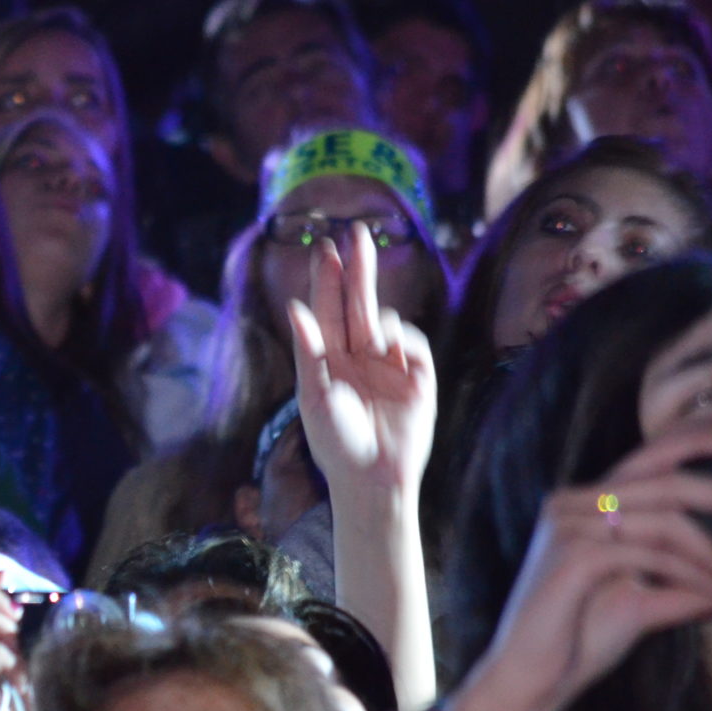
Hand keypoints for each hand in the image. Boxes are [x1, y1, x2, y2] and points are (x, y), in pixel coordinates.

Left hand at [286, 226, 435, 508]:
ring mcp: (388, 363)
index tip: (326, 247)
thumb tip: (294, 308)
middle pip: (358, 302)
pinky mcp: (417, 377)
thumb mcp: (313, 397)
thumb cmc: (334, 442)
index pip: (328, 309)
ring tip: (372, 342)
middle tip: (357, 233)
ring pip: (384, 319)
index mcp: (327, 357)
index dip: (328, 278)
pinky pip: (411, 343)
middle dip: (358, 268)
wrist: (372, 478)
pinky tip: (391, 349)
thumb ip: (307, 352)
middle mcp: (357, 355)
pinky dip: (403, 339)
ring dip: (377, 317)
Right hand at [449, 428, 711, 710]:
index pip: (653, 469)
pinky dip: (691, 572)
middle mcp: (571, 503)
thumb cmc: (577, 642)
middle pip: (664, 481)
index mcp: (582, 505)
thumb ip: (688, 587)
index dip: (706, 469)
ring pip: (664, 520)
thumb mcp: (644, 605)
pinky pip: (649, 554)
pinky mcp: (573, 557)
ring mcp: (568, 526)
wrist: (527, 682)